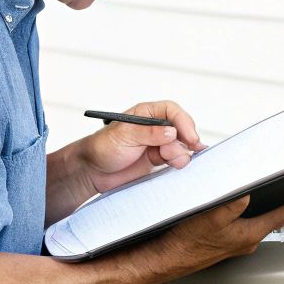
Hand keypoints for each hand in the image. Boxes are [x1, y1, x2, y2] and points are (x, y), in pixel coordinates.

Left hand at [75, 100, 206, 193]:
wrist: (93, 171)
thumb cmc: (103, 147)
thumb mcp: (124, 136)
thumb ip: (148, 133)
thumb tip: (171, 132)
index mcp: (146, 114)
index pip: (172, 112)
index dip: (184, 122)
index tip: (190, 137)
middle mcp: (155, 127)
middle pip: (181, 128)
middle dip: (185, 140)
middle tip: (181, 153)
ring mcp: (158, 143)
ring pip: (181, 145)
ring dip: (181, 153)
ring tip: (171, 161)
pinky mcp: (159, 158)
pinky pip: (176, 158)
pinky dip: (179, 161)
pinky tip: (175, 165)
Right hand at [133, 190, 283, 281]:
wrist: (164, 259)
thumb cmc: (184, 243)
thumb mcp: (211, 215)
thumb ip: (234, 202)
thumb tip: (249, 191)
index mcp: (250, 234)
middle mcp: (247, 240)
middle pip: (277, 215)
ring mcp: (237, 241)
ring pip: (260, 218)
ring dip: (270, 205)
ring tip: (279, 190)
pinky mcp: (225, 241)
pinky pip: (244, 221)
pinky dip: (250, 211)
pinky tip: (242, 202)